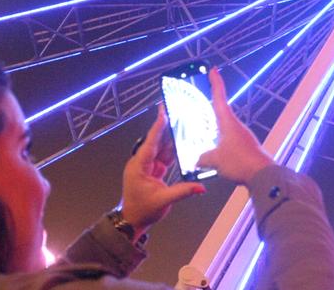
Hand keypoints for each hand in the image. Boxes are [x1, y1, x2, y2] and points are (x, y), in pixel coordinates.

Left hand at [118, 104, 205, 235]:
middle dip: (166, 128)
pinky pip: (164, 157)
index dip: (158, 128)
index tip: (164, 112)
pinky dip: (173, 151)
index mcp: (139, 166)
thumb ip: (182, 191)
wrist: (132, 220)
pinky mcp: (153, 171)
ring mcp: (147, 166)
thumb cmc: (142, 210)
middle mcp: (142, 163)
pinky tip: (182, 143)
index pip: (150, 143)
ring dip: (171, 138)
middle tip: (177, 113)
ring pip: (161, 148)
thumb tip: (201, 187)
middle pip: (156, 142)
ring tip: (182, 124)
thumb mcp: (163, 201)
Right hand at [196, 67, 273, 183]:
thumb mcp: (214, 160)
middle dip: (211, 109)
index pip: (220, 97)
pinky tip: (215, 156)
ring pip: (224, 130)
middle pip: (221, 113)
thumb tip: (197, 159)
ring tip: (203, 137)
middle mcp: (236, 126)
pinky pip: (229, 143)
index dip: (215, 82)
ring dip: (215, 131)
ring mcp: (242, 137)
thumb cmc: (240, 162)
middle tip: (201, 104)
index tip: (213, 70)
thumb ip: (202, 158)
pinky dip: (221, 146)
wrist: (263, 176)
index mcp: (228, 122)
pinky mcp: (246, 149)